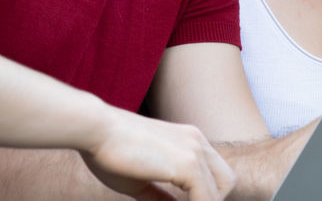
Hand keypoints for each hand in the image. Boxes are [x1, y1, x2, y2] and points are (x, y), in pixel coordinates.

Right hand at [79, 110, 235, 200]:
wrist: (95, 129)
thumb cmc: (109, 151)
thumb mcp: (140, 181)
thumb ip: (160, 198)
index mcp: (188, 140)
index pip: (214, 174)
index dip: (204, 197)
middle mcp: (196, 141)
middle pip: (225, 182)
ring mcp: (194, 151)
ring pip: (217, 194)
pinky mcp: (188, 164)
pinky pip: (206, 200)